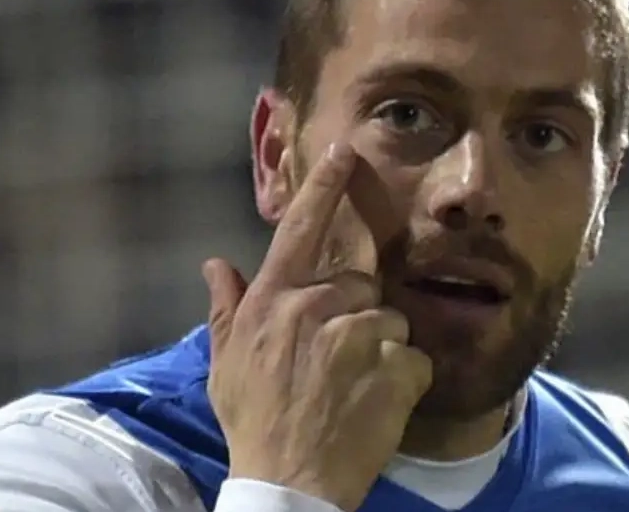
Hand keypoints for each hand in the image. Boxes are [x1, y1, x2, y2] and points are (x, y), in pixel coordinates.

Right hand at [203, 142, 432, 511]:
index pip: (300, 229)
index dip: (324, 187)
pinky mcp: (393, 369)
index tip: (345, 151)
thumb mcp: (225, 364)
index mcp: (274, 302)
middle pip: (361, 285)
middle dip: (359, 316)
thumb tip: (215, 263)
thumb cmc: (253, 422)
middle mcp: (313, 309)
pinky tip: (378, 407)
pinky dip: (405, 382)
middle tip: (339, 361)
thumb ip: (225, 307)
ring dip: (382, 352)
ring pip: (391, 321)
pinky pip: (414, 359)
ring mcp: (355, 338)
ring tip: (355, 390)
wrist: (289, 485)